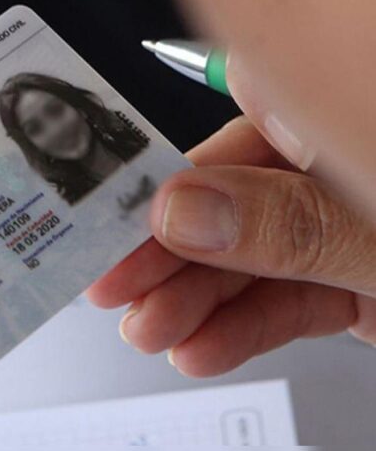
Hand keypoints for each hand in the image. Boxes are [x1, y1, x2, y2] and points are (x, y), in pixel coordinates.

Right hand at [86, 116, 375, 376]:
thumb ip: (289, 221)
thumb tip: (184, 212)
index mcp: (344, 118)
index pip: (241, 126)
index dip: (172, 172)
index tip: (118, 214)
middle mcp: (333, 171)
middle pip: (230, 200)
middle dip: (169, 252)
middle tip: (117, 284)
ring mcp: (342, 226)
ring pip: (249, 259)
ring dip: (193, 302)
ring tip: (151, 329)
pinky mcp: (349, 283)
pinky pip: (285, 301)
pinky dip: (240, 329)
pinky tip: (202, 348)